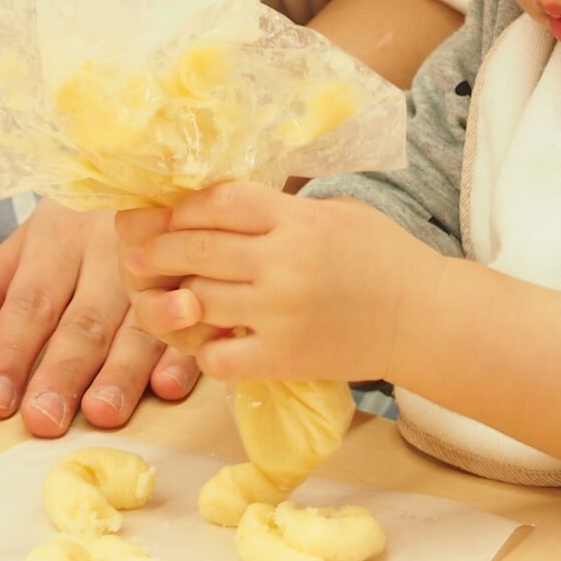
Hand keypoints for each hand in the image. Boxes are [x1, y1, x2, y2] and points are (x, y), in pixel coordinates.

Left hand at [0, 199, 198, 434]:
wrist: (169, 163)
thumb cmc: (90, 216)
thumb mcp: (34, 239)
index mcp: (61, 238)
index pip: (30, 301)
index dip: (11, 351)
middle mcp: (111, 254)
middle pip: (84, 320)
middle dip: (63, 371)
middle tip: (43, 420)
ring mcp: (163, 267)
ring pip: (140, 326)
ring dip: (122, 372)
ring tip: (101, 414)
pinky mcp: (204, 282)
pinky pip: (196, 319)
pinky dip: (184, 354)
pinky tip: (169, 387)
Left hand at [116, 182, 441, 384]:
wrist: (426, 319)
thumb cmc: (384, 258)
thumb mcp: (338, 213)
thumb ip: (284, 208)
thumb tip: (219, 202)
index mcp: (298, 219)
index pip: (217, 203)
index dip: (179, 209)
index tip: (161, 217)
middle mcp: (284, 262)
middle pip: (196, 249)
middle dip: (156, 252)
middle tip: (135, 256)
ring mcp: (281, 313)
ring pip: (197, 302)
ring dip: (168, 301)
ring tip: (157, 298)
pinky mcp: (284, 358)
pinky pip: (218, 357)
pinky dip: (202, 351)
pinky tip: (207, 343)